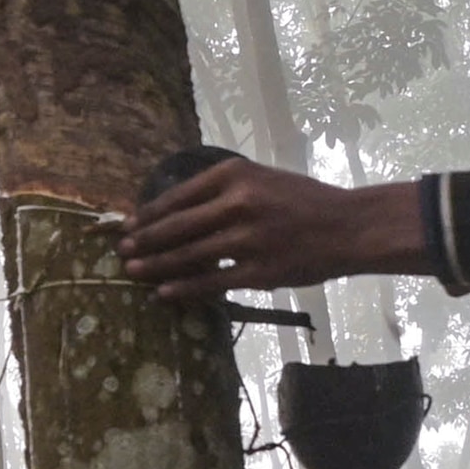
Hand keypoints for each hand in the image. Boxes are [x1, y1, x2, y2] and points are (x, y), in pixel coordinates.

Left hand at [112, 157, 415, 296]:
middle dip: (144, 240)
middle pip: (177, 226)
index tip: (128, 224)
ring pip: (190, 255)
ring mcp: (249, 240)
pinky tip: (164, 293)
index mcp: (235, 175)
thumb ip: (222, 190)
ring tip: (133, 271)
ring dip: (156, 266)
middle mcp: (239, 203)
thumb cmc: (303, 201)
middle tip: (121, 250)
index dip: (149, 213)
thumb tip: (174, 210)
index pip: (179, 196)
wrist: (349, 226)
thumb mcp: (261, 178)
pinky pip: (212, 282)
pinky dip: (184, 289)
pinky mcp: (260, 271)